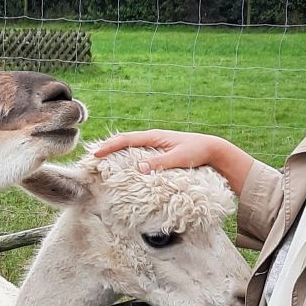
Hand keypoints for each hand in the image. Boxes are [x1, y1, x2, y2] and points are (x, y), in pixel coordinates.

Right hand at [93, 130, 254, 194]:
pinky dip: (127, 155)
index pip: (126, 139)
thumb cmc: (197, 152)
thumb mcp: (179, 158)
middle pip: (125, 140)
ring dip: (116, 150)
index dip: (110, 146)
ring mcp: (155, 144)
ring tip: (102, 159)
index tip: (96, 153)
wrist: (212, 149)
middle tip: (92, 156)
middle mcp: (152, 138)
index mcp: (154, 137)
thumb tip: (139, 167)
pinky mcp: (159, 151)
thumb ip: (159, 162)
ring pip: (130, 145)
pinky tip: (123, 163)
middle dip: (108, 146)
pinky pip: (138, 151)